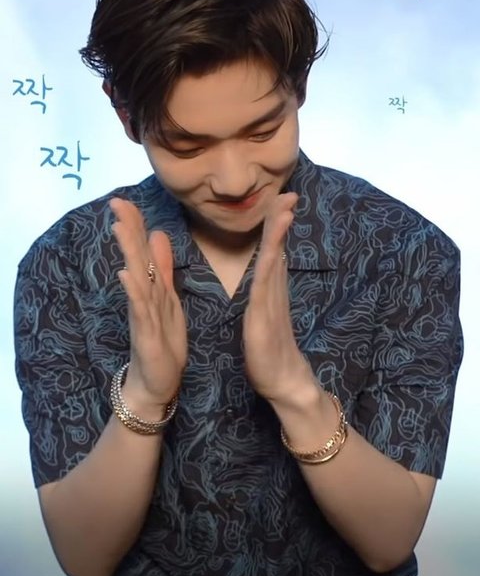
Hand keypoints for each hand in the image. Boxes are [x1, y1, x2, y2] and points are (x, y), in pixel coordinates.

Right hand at [110, 197, 187, 409]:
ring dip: (128, 253)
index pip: (142, 251)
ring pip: (136, 278)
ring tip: (120, 228)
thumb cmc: (161, 340)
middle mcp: (143, 297)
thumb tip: (157, 235)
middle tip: (116, 202)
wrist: (157, 382)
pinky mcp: (145, 333)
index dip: (135, 225)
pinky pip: (140, 309)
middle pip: (135, 258)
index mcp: (152, 287)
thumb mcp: (167, 298)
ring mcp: (142, 314)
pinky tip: (126, 274)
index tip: (124, 199)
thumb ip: (162, 269)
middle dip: (128, 230)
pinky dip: (133, 291)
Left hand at [243, 192, 313, 402]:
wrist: (283, 382)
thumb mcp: (262, 315)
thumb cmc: (269, 352)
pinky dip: (269, 262)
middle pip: (277, 246)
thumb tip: (265, 273)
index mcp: (270, 288)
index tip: (282, 199)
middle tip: (290, 193)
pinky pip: (265, 284)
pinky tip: (274, 247)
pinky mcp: (264, 315)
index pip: (273, 248)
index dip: (276, 224)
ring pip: (274, 259)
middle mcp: (273, 289)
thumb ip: (265, 293)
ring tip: (286, 208)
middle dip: (281, 218)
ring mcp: (271, 301)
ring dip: (279, 233)